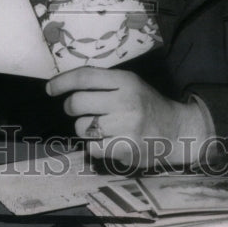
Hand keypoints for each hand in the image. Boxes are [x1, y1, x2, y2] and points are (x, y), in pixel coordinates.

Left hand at [46, 67, 209, 169]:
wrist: (177, 131)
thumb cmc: (148, 105)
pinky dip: (94, 146)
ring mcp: (126, 127)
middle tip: (79, 110)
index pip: (85, 77)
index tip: (50, 88)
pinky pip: (92, 148)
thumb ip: (104, 83)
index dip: (62, 82)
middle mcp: (125, 101)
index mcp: (126, 81)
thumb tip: (66, 85)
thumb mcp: (132, 84)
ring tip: (100, 127)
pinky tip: (107, 141)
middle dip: (72, 107)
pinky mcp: (125, 150)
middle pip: (77, 102)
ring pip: (82, 127)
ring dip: (84, 128)